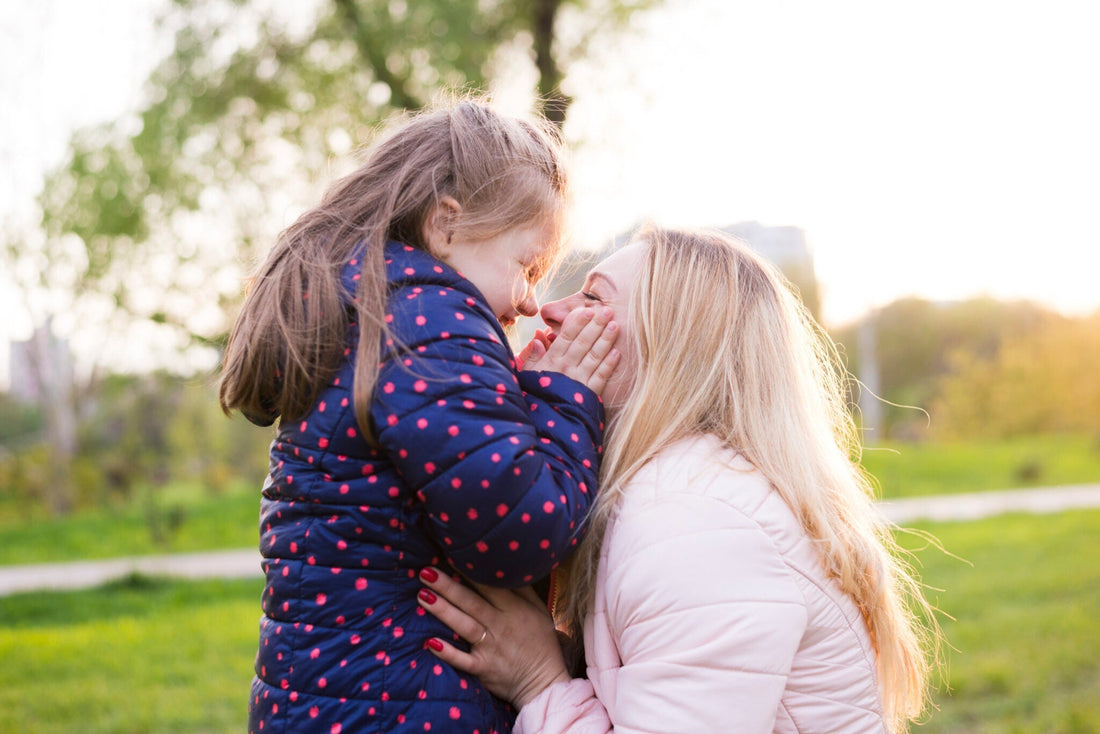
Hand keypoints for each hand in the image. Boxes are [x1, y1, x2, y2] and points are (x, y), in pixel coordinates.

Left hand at [417, 568, 570, 709]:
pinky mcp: (483, 668)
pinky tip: (430, 643)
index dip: (469, 571)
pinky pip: (463, 660)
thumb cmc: (541, 642)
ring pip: (464, 626)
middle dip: (447, 586)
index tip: (450, 555)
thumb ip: (523, 589)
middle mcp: (500, 625)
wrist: (544, 683)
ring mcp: (490, 647)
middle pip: (470, 602)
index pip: (489, 585)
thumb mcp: (539, 610)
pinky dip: (448, 653)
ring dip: (443, 611)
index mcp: (514, 608)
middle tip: (426, 572)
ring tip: (422, 596)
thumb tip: (506, 566)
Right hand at [520, 308, 619, 395]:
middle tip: (608, 311)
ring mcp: (578, 381)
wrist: (545, 423)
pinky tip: (617, 353)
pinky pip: (600, 377)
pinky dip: (609, 365)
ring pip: (594, 357)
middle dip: (595, 326)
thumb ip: (532, 356)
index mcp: (551, 361)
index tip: (587, 310)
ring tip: (615, 326)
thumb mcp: (527, 374)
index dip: (577, 323)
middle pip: (583, 343)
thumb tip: (538, 337)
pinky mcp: (588, 394)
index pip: (566, 337)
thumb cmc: (535, 394)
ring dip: (605, 341)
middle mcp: (566, 369)